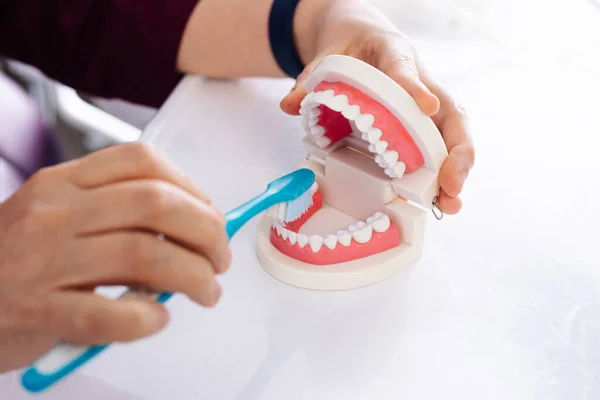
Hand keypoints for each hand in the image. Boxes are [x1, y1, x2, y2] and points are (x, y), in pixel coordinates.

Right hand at [0, 142, 230, 372]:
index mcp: (64, 184)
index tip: (211, 216)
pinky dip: (144, 319)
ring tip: (207, 291)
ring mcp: (43, 262)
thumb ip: (114, 215)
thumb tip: (189, 231)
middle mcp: (55, 213)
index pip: (143, 162)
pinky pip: (106, 315)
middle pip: (156, 204)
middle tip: (220, 259)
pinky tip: (155, 319)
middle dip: (207, 231)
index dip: (192, 188)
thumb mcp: (58, 217)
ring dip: (192, 276)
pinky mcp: (36, 312)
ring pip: (143, 255)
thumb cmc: (15, 259)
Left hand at [281, 0, 474, 213]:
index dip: (415, 88)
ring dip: (454, 170)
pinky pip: (438, 147)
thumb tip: (289, 104)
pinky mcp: (423, 124)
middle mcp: (422, 81)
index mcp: (394, 53)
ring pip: (452, 135)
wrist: (364, 39)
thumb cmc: (353, 47)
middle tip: (451, 184)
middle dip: (456, 150)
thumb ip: (310, 78)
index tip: (426, 106)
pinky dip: (439, 173)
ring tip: (449, 203)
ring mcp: (427, 105)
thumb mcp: (328, 57)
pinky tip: (437, 198)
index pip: (405, 69)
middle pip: (451, 112)